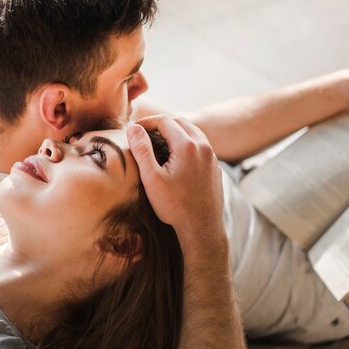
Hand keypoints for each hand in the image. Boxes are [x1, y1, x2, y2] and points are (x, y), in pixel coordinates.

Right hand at [127, 115, 225, 244]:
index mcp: (187, 146)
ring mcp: (211, 157)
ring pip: (192, 132)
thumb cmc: (175, 206)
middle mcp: (203, 146)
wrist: (202, 227)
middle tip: (144, 134)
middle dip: (161, 124)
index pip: (165, 120)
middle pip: (180, 122)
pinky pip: (200, 145)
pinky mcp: (214, 167)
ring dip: (175, 132)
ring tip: (158, 143)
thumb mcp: (152, 178)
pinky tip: (175, 157)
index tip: (134, 130)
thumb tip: (134, 129)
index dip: (147, 122)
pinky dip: (186, 143)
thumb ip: (142, 150)